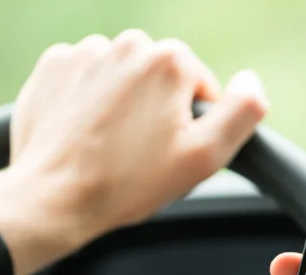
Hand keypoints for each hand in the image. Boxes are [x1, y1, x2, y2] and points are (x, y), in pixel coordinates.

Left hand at [0, 31, 267, 274]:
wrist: (54, 198)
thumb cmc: (130, 182)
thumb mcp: (206, 156)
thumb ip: (242, 112)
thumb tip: (251, 82)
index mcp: (169, 62)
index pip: (200, 86)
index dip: (193, 122)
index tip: (172, 150)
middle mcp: (127, 45)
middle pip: (161, 78)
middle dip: (158, 109)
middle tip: (142, 151)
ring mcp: (86, 54)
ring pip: (123, 78)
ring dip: (124, 104)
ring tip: (112, 145)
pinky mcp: (54, 68)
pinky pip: (87, 78)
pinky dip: (90, 101)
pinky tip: (87, 133)